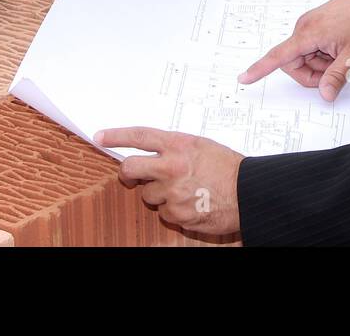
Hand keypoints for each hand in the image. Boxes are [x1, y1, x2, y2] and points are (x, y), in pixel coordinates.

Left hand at [94, 127, 243, 235]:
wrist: (249, 193)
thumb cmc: (229, 167)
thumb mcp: (202, 146)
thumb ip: (176, 148)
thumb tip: (154, 152)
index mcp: (178, 145)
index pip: (139, 136)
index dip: (117, 136)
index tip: (101, 136)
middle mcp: (171, 167)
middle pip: (130, 168)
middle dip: (127, 173)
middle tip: (131, 176)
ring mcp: (172, 192)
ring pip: (147, 195)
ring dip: (159, 194)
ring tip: (183, 190)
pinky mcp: (177, 213)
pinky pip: (164, 213)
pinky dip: (174, 210)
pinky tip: (191, 203)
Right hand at [238, 0, 349, 100]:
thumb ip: (336, 77)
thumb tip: (324, 94)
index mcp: (309, 33)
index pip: (278, 56)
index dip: (260, 69)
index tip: (244, 77)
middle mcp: (305, 26)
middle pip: (293, 62)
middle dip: (312, 73)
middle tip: (337, 72)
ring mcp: (311, 24)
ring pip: (304, 57)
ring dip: (320, 64)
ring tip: (343, 55)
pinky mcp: (317, 24)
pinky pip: (312, 47)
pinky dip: (324, 54)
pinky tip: (340, 48)